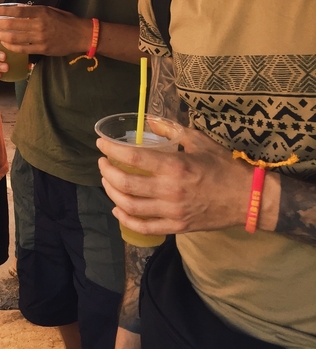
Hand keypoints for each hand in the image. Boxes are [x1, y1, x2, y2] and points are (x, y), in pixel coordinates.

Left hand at [0, 4, 91, 57]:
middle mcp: (39, 25)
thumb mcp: (50, 10)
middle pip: (12, 25)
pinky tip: (3, 43)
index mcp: (41, 12)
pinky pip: (22, 49)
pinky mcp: (42, 49)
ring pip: (14, 38)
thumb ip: (34, 10)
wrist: (81, 35)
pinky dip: (10, 46)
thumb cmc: (65, 20)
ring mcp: (40, 38)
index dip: (2, 11)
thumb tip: (16, 8)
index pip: (17, 11)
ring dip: (0, 36)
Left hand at [97, 118, 253, 234]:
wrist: (248, 200)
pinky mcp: (177, 227)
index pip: (133, 158)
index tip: (101, 144)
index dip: (111, 150)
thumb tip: (148, 121)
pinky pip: (144, 227)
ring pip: (130, 206)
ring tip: (107, 181)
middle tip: (102, 163)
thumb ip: (172, 130)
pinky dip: (126, 218)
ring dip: (112, 193)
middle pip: (126, 184)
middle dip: (106, 172)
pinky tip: (118, 208)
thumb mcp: (199, 141)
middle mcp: (170, 191)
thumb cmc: (224, 167)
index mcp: (175, 166)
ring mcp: (172, 212)